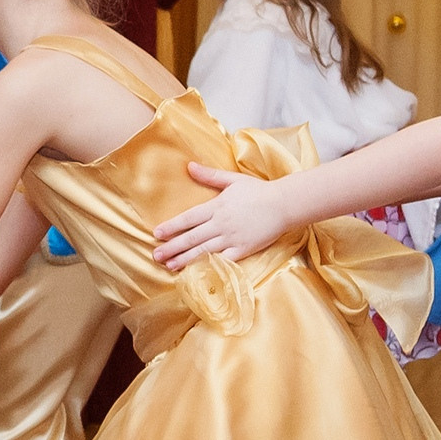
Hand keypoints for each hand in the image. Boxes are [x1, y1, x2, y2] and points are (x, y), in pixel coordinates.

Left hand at [151, 162, 295, 268]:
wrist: (285, 204)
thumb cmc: (259, 191)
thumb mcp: (233, 180)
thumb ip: (209, 176)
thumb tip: (189, 166)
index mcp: (217, 206)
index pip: (189, 218)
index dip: (172, 226)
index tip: (157, 233)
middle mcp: (221, 224)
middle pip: (192, 237)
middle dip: (172, 247)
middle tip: (156, 255)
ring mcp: (232, 238)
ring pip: (204, 251)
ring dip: (185, 259)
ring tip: (169, 266)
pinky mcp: (243, 250)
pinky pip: (223, 260)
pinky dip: (209, 266)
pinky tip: (196, 273)